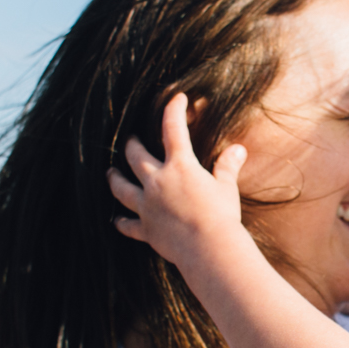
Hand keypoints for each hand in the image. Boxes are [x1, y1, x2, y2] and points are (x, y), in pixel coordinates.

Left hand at [107, 93, 249, 269]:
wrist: (208, 248)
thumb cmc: (221, 216)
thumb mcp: (226, 188)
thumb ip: (227, 167)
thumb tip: (238, 149)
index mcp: (180, 166)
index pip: (174, 129)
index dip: (174, 110)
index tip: (176, 99)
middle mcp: (157, 182)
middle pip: (135, 157)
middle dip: (132, 145)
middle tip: (131, 140)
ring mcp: (148, 206)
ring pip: (122, 188)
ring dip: (115, 179)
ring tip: (110, 174)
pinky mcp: (146, 229)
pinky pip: (128, 225)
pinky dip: (122, 222)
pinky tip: (116, 220)